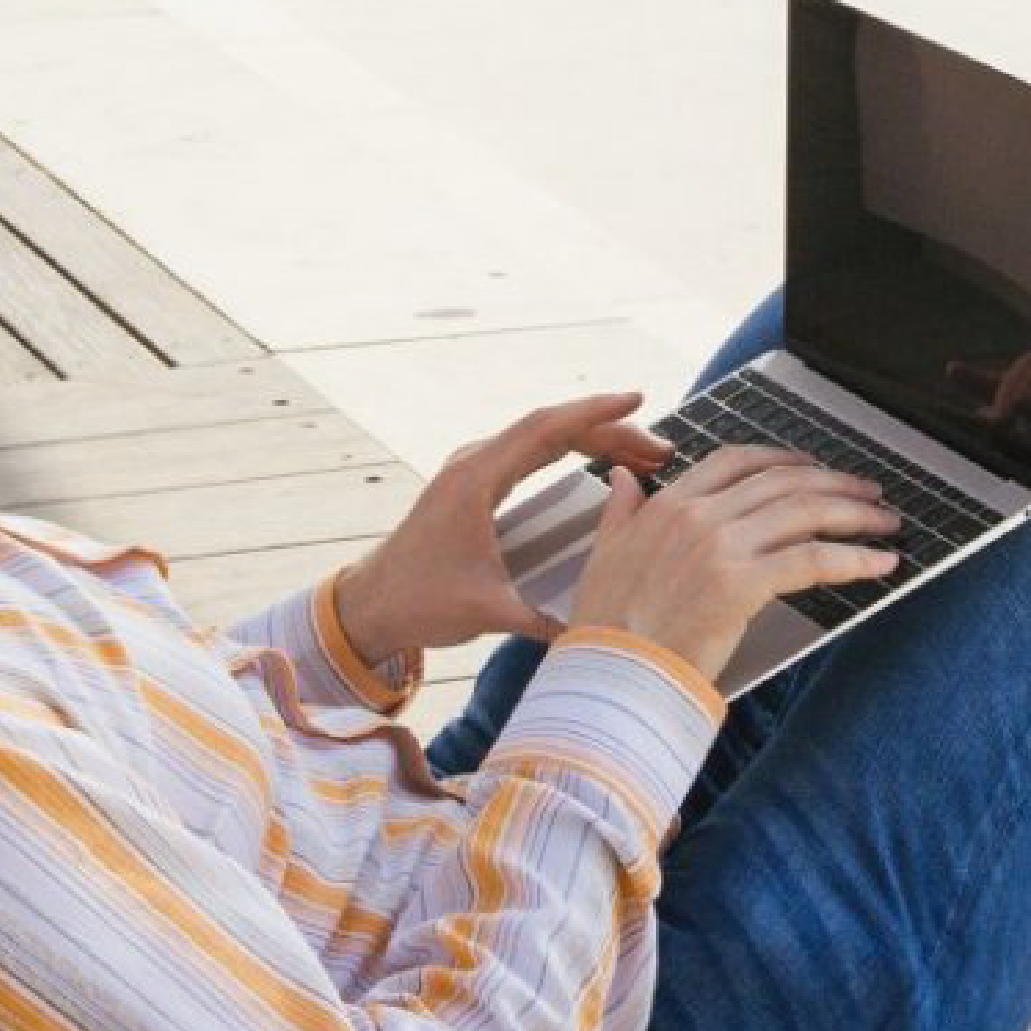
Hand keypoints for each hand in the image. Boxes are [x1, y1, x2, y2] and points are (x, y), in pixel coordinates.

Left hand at [329, 392, 679, 669]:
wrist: (370, 604)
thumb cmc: (419, 601)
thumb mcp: (487, 612)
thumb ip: (543, 619)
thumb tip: (597, 629)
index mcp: (475, 479)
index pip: (544, 429)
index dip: (595, 413)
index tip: (638, 402)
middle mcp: (474, 464)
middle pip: (552, 430)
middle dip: (609, 431)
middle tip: (660, 450)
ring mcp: (473, 471)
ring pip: (542, 439)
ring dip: (592, 440)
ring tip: (642, 456)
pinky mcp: (475, 486)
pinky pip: (530, 454)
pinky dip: (569, 452)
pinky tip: (597, 465)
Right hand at [568, 446, 904, 686]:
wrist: (611, 672)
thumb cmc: (607, 625)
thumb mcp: (605, 554)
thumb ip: (621, 512)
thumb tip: (625, 478)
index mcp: (669, 503)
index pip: (738, 460)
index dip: (785, 459)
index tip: (813, 467)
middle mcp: (698, 515)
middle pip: (784, 481)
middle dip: (835, 483)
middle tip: (869, 492)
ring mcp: (721, 546)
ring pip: (805, 511)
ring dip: (855, 513)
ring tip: (886, 522)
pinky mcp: (742, 583)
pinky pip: (812, 559)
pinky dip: (853, 557)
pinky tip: (879, 564)